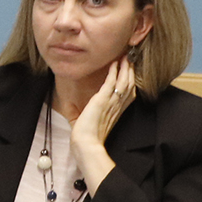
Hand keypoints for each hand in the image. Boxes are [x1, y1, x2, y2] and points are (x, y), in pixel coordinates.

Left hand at [71, 57, 135, 191]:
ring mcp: (111, 103)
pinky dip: (113, 72)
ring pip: (124, 81)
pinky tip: (114, 63)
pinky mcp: (102, 100)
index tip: (130, 70)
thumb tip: (71, 106)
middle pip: (129, 84)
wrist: (86, 144)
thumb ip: (80, 112)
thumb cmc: (86, 137)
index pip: (127, 93)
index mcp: (115, 111)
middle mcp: (117, 106)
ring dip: (125, 68)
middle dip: (131, 70)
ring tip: (126, 56)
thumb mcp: (85, 122)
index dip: (130, 81)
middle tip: (131, 58)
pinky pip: (111, 82)